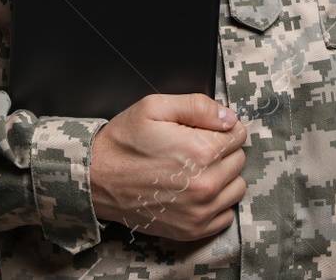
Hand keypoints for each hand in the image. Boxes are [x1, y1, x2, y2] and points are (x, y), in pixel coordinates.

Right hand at [90, 93, 248, 240]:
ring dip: (223, 176)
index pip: (238, 134)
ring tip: (196, 169)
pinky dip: (217, 202)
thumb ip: (198, 106)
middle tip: (194, 148)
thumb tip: (229, 117)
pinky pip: (226, 214)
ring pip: (237, 187)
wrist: (96, 179)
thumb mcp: (154, 107)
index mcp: (200, 151)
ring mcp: (200, 211)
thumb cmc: (124, 142)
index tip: (204, 130)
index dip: (222, 127)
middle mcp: (205, 185)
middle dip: (222, 150)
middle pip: (239, 160)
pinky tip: (195, 191)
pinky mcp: (193, 229)